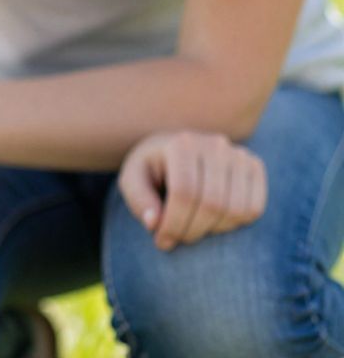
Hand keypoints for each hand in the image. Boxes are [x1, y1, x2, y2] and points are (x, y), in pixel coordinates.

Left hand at [118, 130, 266, 250]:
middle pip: (212, 203)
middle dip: (192, 231)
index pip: (184, 193)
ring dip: (213, 231)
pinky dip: (234, 224)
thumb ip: (139, 200)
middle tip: (177, 240)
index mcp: (181, 144)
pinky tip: (213, 220)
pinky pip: (254, 209)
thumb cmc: (152, 170)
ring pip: (236, 210)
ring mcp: (238, 154)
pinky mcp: (255, 167)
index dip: (174, 224)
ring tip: (193, 228)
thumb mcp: (132, 180)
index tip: (162, 241)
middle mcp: (214, 144)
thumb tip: (154, 223)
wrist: (176, 152)